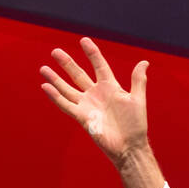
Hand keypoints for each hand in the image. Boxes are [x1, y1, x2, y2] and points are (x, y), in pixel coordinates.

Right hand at [40, 36, 149, 166]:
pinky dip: (55, 96)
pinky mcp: (82, 117)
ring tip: (44, 68)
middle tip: (55, 51)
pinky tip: (45, 86)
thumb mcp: (138, 100)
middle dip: (67, 63)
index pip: (99, 65)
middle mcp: (97, 94)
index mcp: (111, 87)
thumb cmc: (136, 125)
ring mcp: (88, 105)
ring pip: (67, 89)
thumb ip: (138, 81)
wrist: (129, 146)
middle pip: (78, 75)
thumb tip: (144, 62)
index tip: (84, 40)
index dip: (92, 53)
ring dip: (56, 79)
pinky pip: (65, 104)